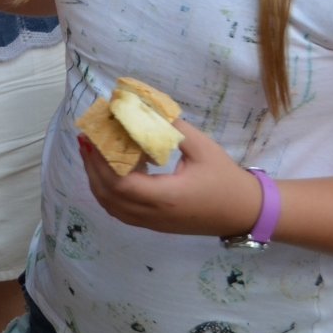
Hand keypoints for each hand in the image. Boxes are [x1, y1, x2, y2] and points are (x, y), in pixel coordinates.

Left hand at [77, 122, 261, 238]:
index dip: (100, 162)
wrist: (247, 212)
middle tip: (85, 142)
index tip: (92, 139)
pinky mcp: (157, 225)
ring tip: (92, 155)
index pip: (119, 184)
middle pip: (109, 197)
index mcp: (165, 196)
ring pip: (113, 208)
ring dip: (97, 182)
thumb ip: (172, 128)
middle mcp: (154, 214)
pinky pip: (123, 213)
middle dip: (92, 168)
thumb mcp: (202, 147)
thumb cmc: (226, 178)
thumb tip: (144, 107)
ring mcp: (154, 223)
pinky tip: (112, 172)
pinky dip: (110, 194)